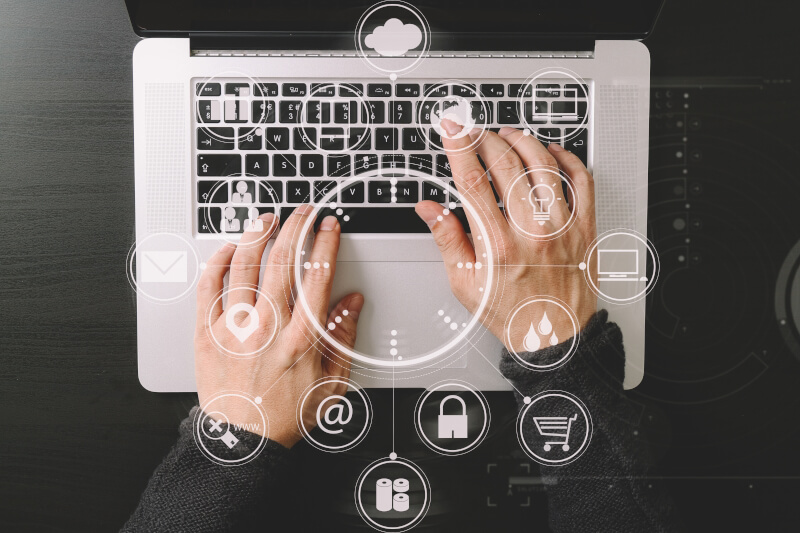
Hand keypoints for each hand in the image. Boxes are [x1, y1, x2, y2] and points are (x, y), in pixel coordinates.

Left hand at [193, 206, 363, 447]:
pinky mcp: (208, 333)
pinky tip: (230, 248)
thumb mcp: (332, 382)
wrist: (244, 441)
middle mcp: (269, 327)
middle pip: (282, 262)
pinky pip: (209, 288)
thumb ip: (344, 337)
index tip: (328, 227)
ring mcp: (235, 328)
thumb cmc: (286, 413)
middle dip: (295, 227)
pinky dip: (219, 263)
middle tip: (301, 213)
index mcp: (302, 337)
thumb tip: (352, 301)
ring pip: (245, 267)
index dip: (325, 243)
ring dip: (258, 235)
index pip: (317, 275)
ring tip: (267, 218)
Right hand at [415, 122, 596, 351]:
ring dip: (523, 140)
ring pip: (543, 165)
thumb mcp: (465, 283)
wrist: (555, 337)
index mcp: (497, 245)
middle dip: (485, 137)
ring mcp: (562, 227)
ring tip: (507, 133)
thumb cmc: (510, 313)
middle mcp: (531, 232)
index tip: (452, 128)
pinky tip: (550, 151)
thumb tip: (429, 208)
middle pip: (506, 165)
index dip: (459, 147)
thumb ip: (446, 239)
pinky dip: (566, 158)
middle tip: (474, 129)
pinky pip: (581, 181)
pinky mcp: (585, 227)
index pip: (473, 182)